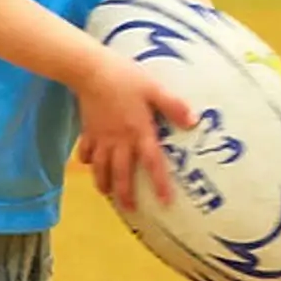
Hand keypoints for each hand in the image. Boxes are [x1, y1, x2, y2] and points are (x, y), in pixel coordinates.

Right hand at [74, 52, 194, 211]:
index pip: (152, 163)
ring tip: (107, 194)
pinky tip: (90, 165)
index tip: (165, 202)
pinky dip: (87, 162)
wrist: (91, 71)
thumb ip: (174, 106)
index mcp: (138, 132)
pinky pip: (86, 152)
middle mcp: (119, 140)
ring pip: (100, 168)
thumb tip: (194, 122)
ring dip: (103, 183)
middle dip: (125, 193)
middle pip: (121, 173)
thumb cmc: (126, 78)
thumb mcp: (155, 89)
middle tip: (130, 210)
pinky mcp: (87, 130)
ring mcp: (100, 137)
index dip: (159, 183)